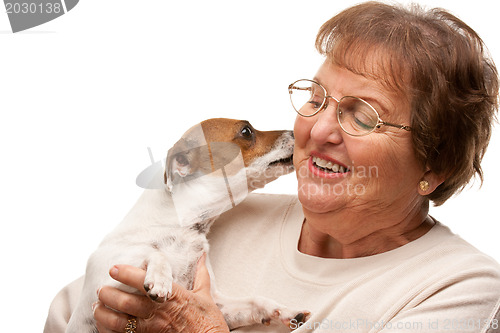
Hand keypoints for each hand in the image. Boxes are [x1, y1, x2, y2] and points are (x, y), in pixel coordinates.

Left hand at [93, 254, 229, 332]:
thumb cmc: (209, 321)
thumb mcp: (205, 296)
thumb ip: (200, 274)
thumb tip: (201, 255)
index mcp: (172, 295)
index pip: (144, 281)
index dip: (126, 273)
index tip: (114, 268)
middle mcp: (159, 311)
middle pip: (126, 301)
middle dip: (109, 294)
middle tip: (101, 289)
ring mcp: (152, 329)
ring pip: (120, 322)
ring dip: (104, 314)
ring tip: (97, 308)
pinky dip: (109, 331)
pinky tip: (103, 326)